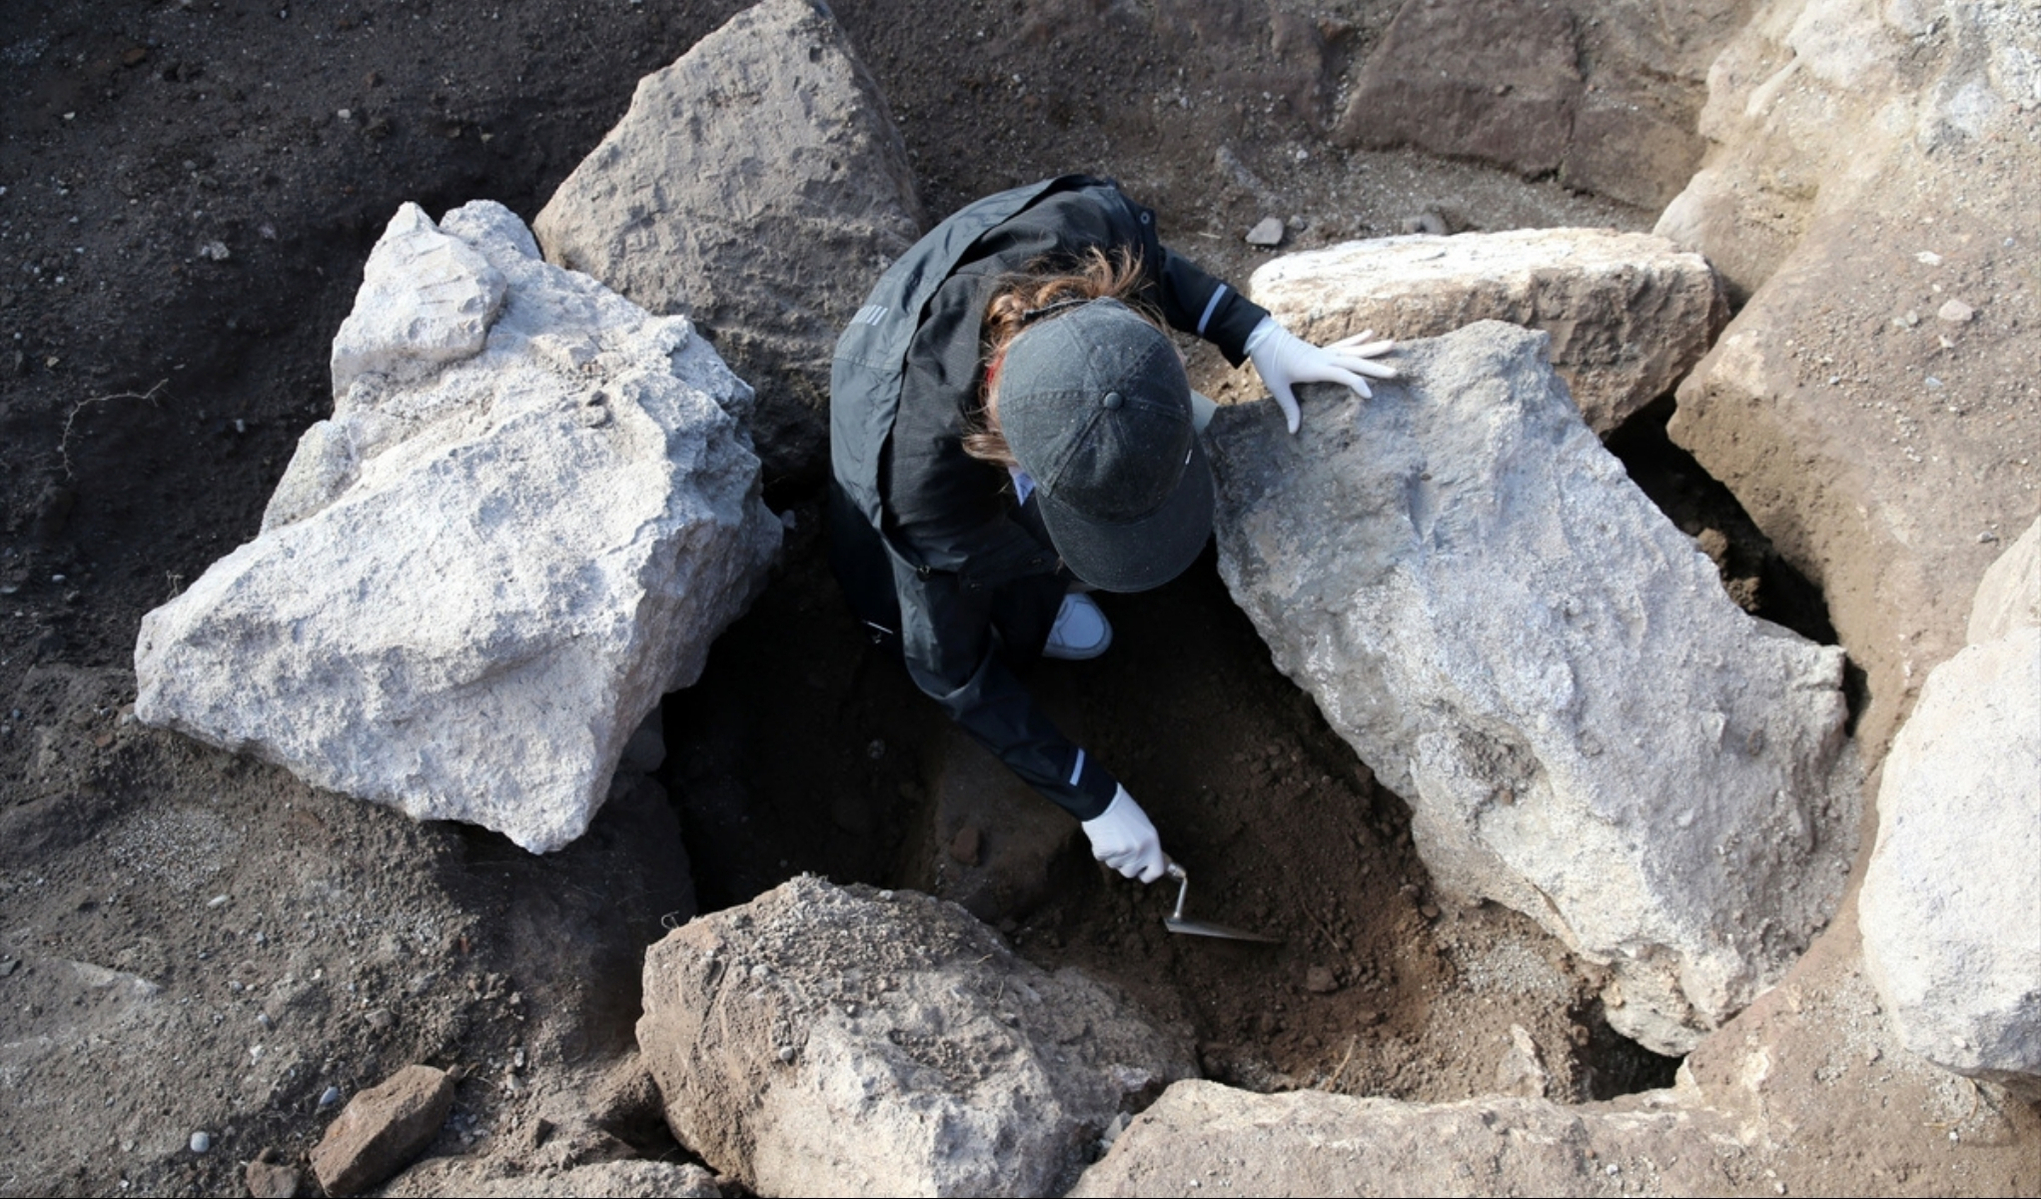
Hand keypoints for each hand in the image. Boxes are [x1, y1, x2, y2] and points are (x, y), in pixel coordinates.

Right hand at [1081, 786, 1167, 882]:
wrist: (1102, 799)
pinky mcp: (1106, 851)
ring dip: (1112, 855)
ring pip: (1114, 865)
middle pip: (1131, 872)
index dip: (1148, 874)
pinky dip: (1100, 849)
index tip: (1142, 872)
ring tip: (1111, 835)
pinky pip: (1101, 858)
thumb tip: (1148, 863)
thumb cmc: (1123, 810)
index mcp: (1153, 841)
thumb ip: (1146, 846)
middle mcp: (1140, 849)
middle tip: (1120, 847)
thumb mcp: (1143, 827)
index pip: (1156, 871)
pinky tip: (1102, 835)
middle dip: (1124, 864)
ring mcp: (1123, 851)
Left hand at [1245, 317, 1397, 433]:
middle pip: (1354, 362)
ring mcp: (1325, 352)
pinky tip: (1371, 333)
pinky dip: (1358, 339)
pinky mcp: (1322, 349)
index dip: (1357, 383)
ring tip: (1393, 344)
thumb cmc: (1269, 363)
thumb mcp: (1277, 387)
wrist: (1262, 338)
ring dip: (1373, 349)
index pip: (1342, 375)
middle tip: (1396, 373)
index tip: (1370, 395)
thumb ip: (1289, 408)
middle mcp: (1324, 358)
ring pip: (1353, 350)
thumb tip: (1293, 431)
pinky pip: (1344, 344)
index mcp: (1315, 367)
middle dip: (1375, 367)